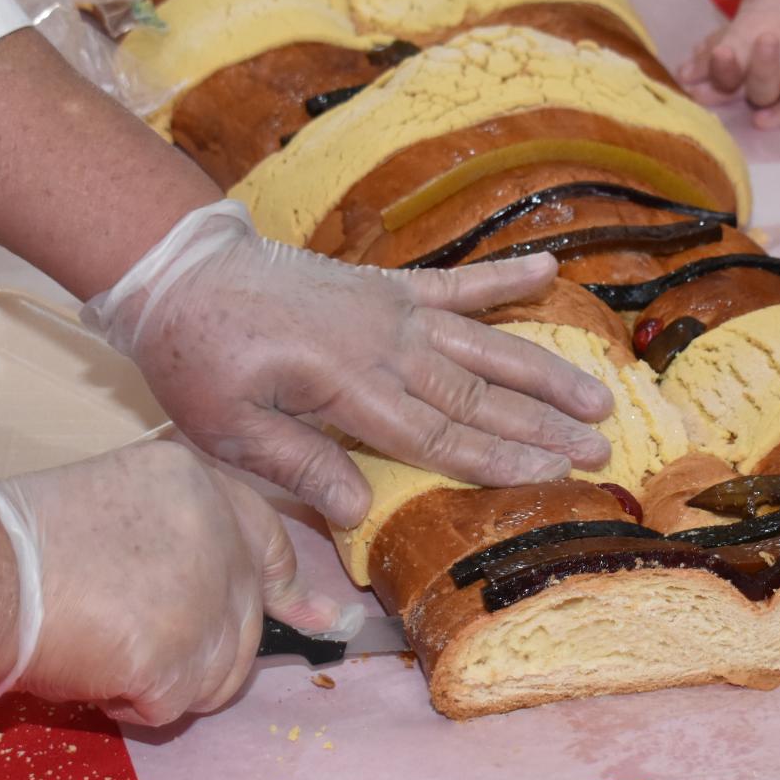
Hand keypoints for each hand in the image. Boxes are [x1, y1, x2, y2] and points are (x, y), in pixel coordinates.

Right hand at [0, 440, 333, 724]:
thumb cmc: (11, 543)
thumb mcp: (108, 503)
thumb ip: (167, 538)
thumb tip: (203, 594)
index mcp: (195, 485)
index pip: (264, 538)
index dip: (286, 584)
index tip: (322, 616)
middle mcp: (216, 535)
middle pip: (244, 619)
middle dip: (204, 652)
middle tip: (155, 660)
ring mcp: (203, 599)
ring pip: (220, 672)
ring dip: (169, 681)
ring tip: (101, 652)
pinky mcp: (179, 658)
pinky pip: (175, 706)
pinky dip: (134, 705)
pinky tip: (93, 673)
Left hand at [84, 202, 615, 526]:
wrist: (179, 271)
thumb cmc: (197, 357)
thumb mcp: (227, 428)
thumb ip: (297, 466)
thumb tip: (355, 511)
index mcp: (348, 388)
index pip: (438, 435)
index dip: (500, 458)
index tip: (554, 473)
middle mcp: (385, 347)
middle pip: (477, 397)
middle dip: (542, 425)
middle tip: (599, 447)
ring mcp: (391, 311)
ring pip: (482, 346)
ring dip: (542, 371)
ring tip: (597, 393)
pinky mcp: (385, 286)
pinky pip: (453, 284)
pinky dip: (500, 280)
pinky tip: (548, 268)